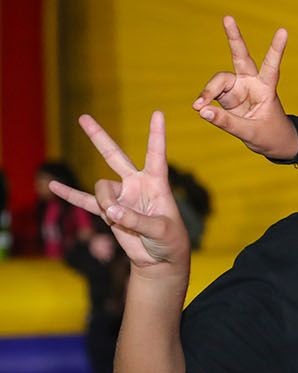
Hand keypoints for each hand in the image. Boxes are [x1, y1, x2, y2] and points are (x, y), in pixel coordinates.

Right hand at [47, 112, 190, 272]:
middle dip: (99, 137)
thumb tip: (111, 211)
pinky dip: (70, 195)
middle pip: (115, 156)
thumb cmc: (170, 241)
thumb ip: (137, 220)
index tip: (158, 112)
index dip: (156, 134)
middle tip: (83, 117)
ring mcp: (120, 197)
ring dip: (105, 204)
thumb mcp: (161, 230)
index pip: (156, 154)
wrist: (159, 259)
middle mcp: (136, 185)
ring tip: (114, 219)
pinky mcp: (108, 213)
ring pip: (101, 189)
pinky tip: (53, 186)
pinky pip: (85, 201)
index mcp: (155, 183)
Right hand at [191, 15, 297, 159]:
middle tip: (227, 18)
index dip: (276, 48)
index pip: (271, 65)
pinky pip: (211, 94)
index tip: (283, 30)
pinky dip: (204, 100)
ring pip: (219, 80)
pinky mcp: (227, 97)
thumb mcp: (252, 133)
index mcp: (267, 88)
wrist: (273, 145)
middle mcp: (251, 83)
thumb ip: (227, 122)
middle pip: (241, 56)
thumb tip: (201, 109)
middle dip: (234, 37)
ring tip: (198, 106)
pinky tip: (199, 107)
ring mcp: (238, 89)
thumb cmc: (271, 136)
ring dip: (208, 91)